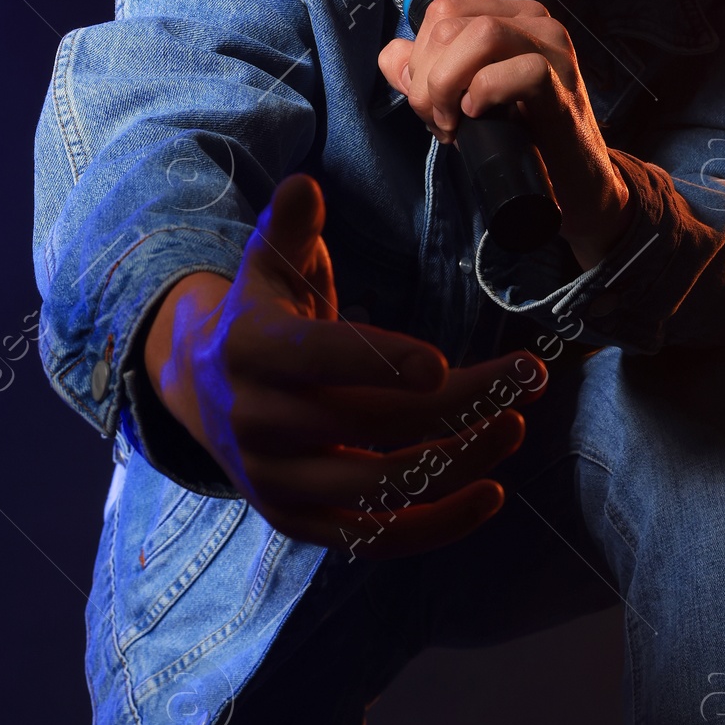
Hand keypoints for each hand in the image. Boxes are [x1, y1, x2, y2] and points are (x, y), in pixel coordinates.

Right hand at [143, 174, 546, 557]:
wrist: (197, 395)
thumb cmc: (258, 318)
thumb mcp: (266, 266)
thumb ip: (290, 228)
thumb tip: (306, 187)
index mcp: (250, 350)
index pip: (319, 359)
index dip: (378, 361)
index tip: (440, 363)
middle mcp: (259, 422)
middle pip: (372, 420)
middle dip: (460, 402)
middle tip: (527, 378)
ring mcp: (277, 480)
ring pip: (381, 484)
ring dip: (458, 460)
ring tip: (513, 425)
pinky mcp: (298, 523)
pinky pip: (374, 537)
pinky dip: (436, 525)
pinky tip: (490, 494)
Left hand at [377, 0, 631, 267]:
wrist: (575, 184)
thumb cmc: (520, 138)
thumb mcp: (462, 100)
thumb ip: (426, 74)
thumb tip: (393, 57)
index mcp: (509, 16)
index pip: (441, 12)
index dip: (419, 58)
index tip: (429, 105)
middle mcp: (535, 22)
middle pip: (449, 24)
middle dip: (427, 79)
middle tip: (439, 122)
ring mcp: (554, 50)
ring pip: (481, 37)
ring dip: (449, 84)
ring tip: (454, 123)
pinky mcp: (565, 86)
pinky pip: (520, 70)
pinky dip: (486, 94)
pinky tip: (480, 117)